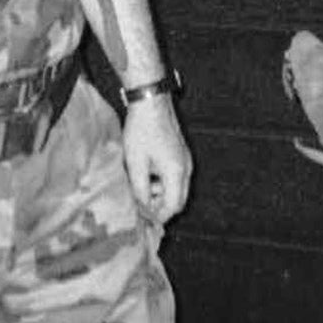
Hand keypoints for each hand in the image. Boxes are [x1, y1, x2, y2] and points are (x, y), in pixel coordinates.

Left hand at [121, 93, 190, 223]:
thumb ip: (140, 189)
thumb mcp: (135, 164)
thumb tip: (142, 207)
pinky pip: (176, 177)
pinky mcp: (181, 154)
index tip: (142, 219)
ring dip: (161, 194)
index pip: (173, 206)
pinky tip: (148, 175)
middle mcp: (186, 168)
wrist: (151, 103)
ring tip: (141, 189)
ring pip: (177, 189)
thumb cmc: (142, 131)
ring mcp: (186, 160)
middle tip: (141, 206)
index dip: (158, 216)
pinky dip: (164, 183)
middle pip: (178, 200)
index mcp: (176, 172)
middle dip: (160, 207)